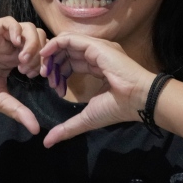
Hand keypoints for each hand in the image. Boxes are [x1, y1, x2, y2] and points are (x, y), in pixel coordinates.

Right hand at [0, 16, 46, 133]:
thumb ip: (18, 110)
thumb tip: (36, 129)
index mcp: (14, 58)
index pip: (41, 52)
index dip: (45, 62)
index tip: (39, 77)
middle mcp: (9, 45)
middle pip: (38, 37)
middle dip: (41, 53)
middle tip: (30, 69)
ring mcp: (0, 37)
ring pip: (27, 27)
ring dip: (31, 42)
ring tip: (23, 60)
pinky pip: (8, 22)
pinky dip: (17, 30)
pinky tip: (16, 44)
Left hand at [38, 32, 154, 147]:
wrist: (137, 98)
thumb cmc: (117, 107)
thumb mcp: (87, 118)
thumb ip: (67, 127)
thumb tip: (47, 143)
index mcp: (99, 67)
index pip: (74, 62)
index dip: (60, 71)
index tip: (53, 85)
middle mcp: (98, 55)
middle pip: (69, 52)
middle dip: (54, 63)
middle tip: (45, 77)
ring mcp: (97, 48)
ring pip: (67, 44)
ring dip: (52, 55)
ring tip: (45, 71)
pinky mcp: (96, 45)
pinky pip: (71, 39)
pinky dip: (55, 45)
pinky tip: (46, 54)